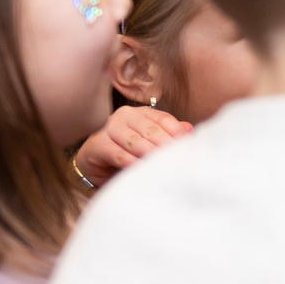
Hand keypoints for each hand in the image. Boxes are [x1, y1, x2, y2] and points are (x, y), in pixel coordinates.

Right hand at [74, 104, 191, 187]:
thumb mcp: (148, 142)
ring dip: (150, 155)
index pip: (163, 119)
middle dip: (166, 146)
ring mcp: (109, 128)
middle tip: (178, 160)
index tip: (188, 145)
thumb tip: (189, 129)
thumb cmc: (126, 151)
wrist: (94, 162)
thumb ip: (167, 134)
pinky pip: (119, 155)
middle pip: (151, 130)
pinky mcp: (98, 144)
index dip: (177, 131)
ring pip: (135, 142)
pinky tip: (141, 170)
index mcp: (141, 113)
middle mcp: (125, 116)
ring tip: (163, 166)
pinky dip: (132, 163)